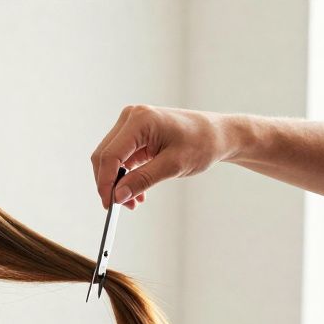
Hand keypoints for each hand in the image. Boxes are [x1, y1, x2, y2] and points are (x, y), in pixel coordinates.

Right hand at [90, 106, 238, 209]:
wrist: (218, 135)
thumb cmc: (202, 143)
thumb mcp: (173, 166)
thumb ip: (142, 180)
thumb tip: (117, 196)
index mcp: (140, 120)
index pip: (110, 155)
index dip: (106, 182)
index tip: (109, 204)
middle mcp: (131, 117)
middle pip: (105, 156)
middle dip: (110, 183)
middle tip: (121, 205)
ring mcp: (132, 124)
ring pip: (110, 158)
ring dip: (117, 182)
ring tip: (133, 201)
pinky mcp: (135, 134)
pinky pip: (121, 158)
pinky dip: (125, 176)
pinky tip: (136, 191)